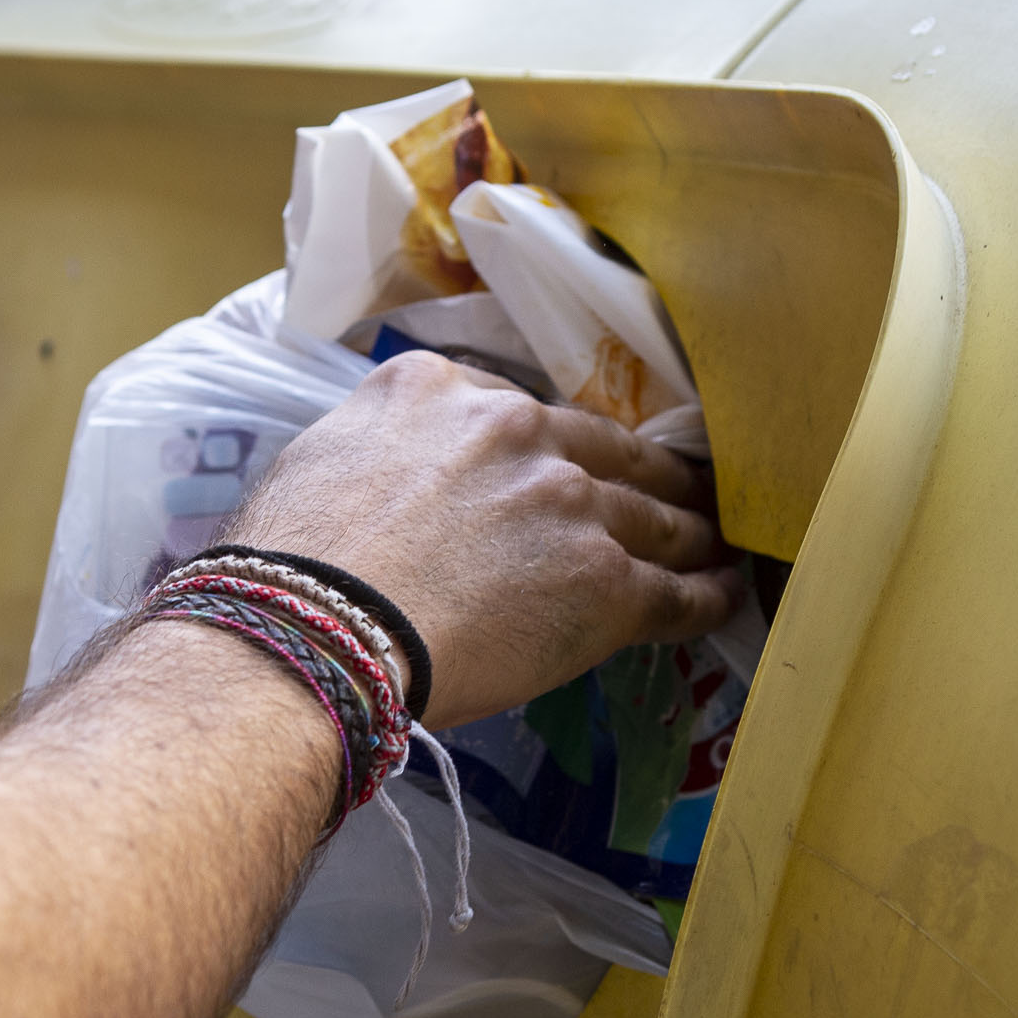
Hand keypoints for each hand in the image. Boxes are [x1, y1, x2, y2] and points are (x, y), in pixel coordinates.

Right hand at [225, 351, 743, 729]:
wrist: (318, 628)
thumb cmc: (292, 563)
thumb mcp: (322, 459)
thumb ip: (380, 450)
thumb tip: (385, 479)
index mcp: (442, 388)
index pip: (521, 412)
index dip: (551, 445)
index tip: (564, 462)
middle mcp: (518, 430)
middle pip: (606, 451)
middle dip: (647, 473)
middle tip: (678, 488)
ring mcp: (571, 503)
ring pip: (653, 515)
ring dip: (687, 530)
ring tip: (711, 542)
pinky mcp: (607, 582)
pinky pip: (676, 590)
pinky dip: (707, 595)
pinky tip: (725, 596)